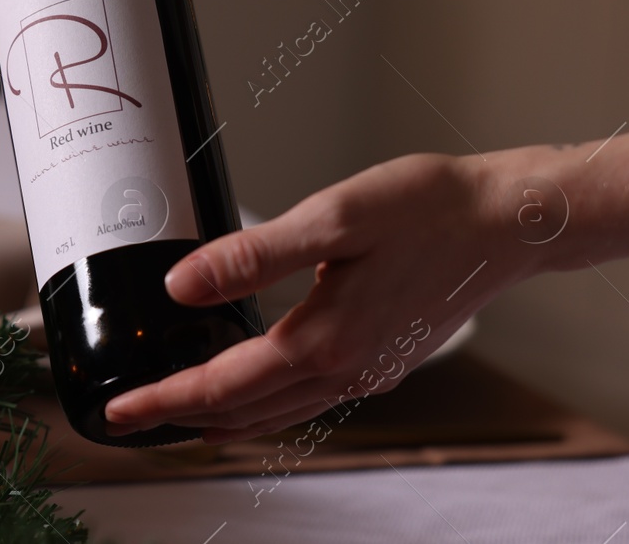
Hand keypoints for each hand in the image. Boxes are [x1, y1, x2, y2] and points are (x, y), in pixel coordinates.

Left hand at [102, 152, 537, 441]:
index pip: (221, 386)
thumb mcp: (332, 219)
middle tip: (127, 419)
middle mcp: (343, 370)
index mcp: (323, 341)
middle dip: (179, 416)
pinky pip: (307, 399)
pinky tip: (252, 389)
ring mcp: (366, 370)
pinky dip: (264, 404)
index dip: (163, 400)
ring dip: (220, 417)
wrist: (511, 221)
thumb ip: (253, 256)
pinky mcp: (382, 359)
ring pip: (275, 411)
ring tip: (176, 414)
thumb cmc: (429, 209)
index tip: (117, 413)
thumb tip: (182, 288)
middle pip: (242, 410)